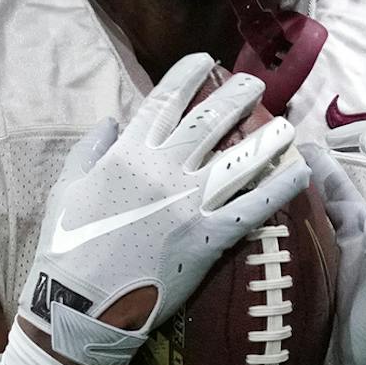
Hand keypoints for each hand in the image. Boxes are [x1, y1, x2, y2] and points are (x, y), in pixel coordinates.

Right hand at [19, 51, 307, 364]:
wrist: (77, 303)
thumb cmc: (65, 246)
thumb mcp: (65, 188)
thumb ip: (89, 150)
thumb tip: (112, 122)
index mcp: (127, 153)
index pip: (163, 102)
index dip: (186, 76)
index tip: (205, 61)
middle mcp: (163, 169)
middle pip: (209, 122)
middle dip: (236, 97)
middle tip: (256, 83)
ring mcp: (188, 203)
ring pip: (238, 159)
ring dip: (267, 138)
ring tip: (286, 123)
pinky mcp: (207, 239)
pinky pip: (252, 208)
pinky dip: (279, 188)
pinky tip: (301, 172)